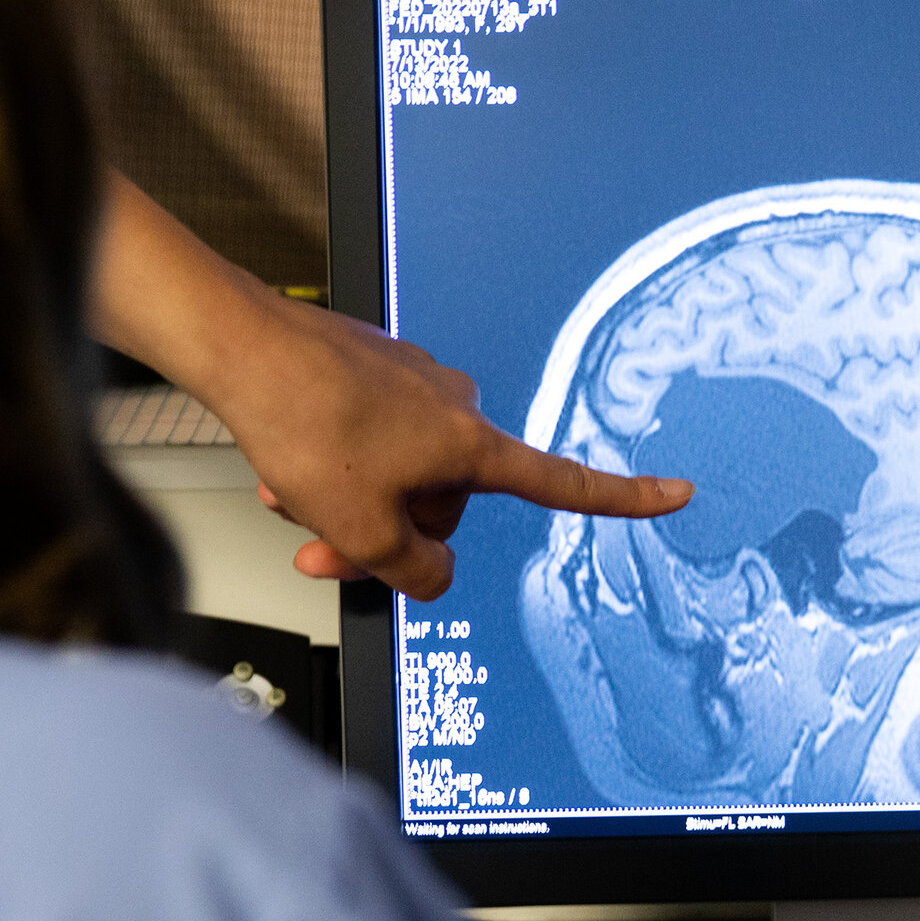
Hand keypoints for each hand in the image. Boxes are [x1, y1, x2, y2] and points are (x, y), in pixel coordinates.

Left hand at [223, 298, 690, 599]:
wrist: (240, 345)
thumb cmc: (302, 422)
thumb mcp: (361, 531)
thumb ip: (414, 572)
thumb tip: (434, 575)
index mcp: (470, 445)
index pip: (563, 483)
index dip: (625, 498)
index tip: (679, 493)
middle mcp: (453, 406)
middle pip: (444, 503)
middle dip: (389, 531)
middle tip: (327, 549)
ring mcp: (412, 384)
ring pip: (396, 474)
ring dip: (349, 501)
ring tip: (294, 501)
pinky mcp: (371, 370)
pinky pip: (367, 438)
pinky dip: (333, 464)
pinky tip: (288, 466)